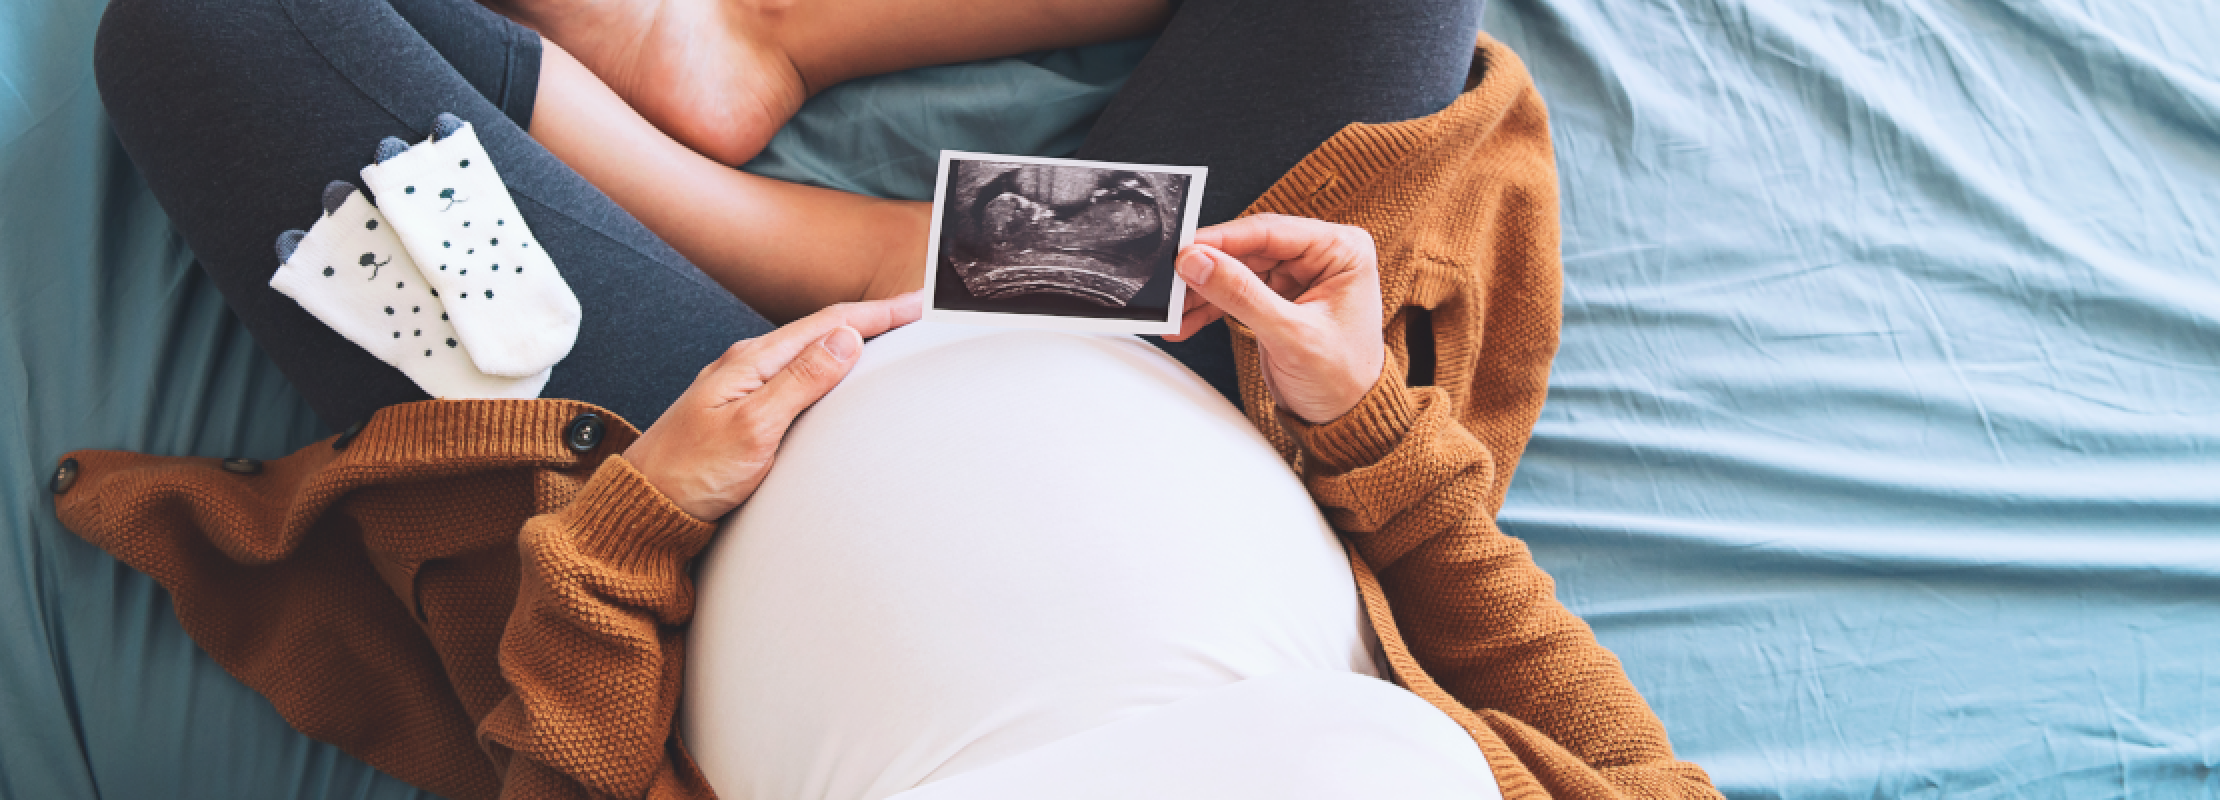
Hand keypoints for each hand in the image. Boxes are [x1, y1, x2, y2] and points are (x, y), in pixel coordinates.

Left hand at [625, 291, 923, 518]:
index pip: (828, 324)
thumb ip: (800, 382)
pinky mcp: (744, 409)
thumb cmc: (691, 473)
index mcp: (752, 361)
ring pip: (810, 351)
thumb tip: (846, 341)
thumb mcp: (753, 428)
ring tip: (887, 337)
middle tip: (915, 313)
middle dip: (871, 319)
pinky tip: (837, 377)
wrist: (644, 505)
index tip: (918, 303)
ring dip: (851, 340)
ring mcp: (744, 386)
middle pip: (822, 330)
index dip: (878, 311)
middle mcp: (748, 365)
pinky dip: (829, 367)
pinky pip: (797, 375)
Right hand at [1167, 214, 1384, 424]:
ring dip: (1203, 291)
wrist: (1346, 419)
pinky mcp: (1278, 298)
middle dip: (1208, 269)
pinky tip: (1186, 321)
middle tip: (1171, 282)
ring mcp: (1298, 276)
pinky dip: (1210, 307)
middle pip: (1248, 248)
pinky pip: (1236, 292)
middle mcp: (1320, 255)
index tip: (1185, 250)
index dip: (1223, 239)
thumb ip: (1242, 295)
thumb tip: (1198, 261)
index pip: (1271, 231)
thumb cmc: (1343, 379)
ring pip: (1236, 270)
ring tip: (1173, 310)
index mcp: (1341, 249)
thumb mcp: (1291, 334)